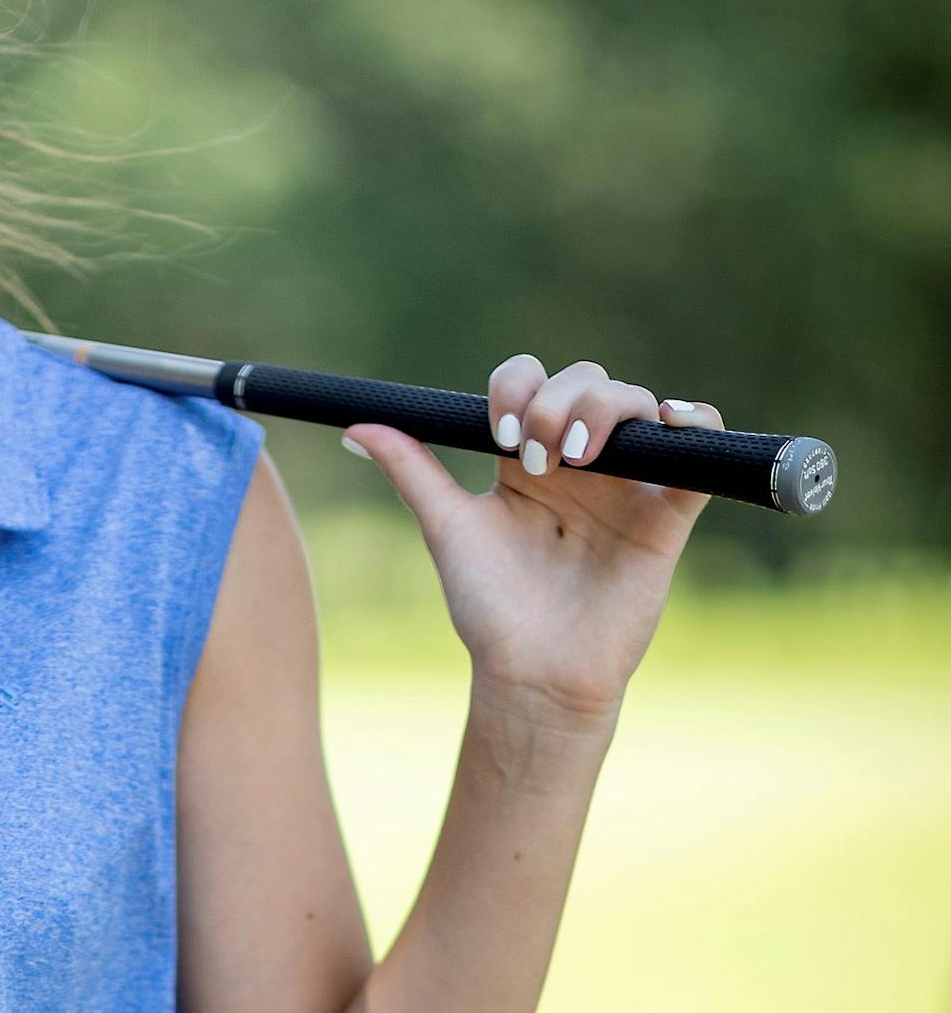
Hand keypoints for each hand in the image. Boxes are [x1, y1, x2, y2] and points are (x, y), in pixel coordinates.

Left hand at [341, 356, 720, 726]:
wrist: (533, 673)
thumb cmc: (490, 606)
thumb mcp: (447, 528)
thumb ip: (411, 470)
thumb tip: (354, 425)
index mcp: (525, 458)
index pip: (529, 383)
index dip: (517, 387)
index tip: (499, 433)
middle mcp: (579, 462)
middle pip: (585, 381)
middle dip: (556, 401)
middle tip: (536, 458)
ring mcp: (625, 485)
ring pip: (635, 404)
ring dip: (605, 409)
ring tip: (578, 457)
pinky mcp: (667, 515)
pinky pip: (701, 453)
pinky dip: (698, 423)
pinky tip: (673, 419)